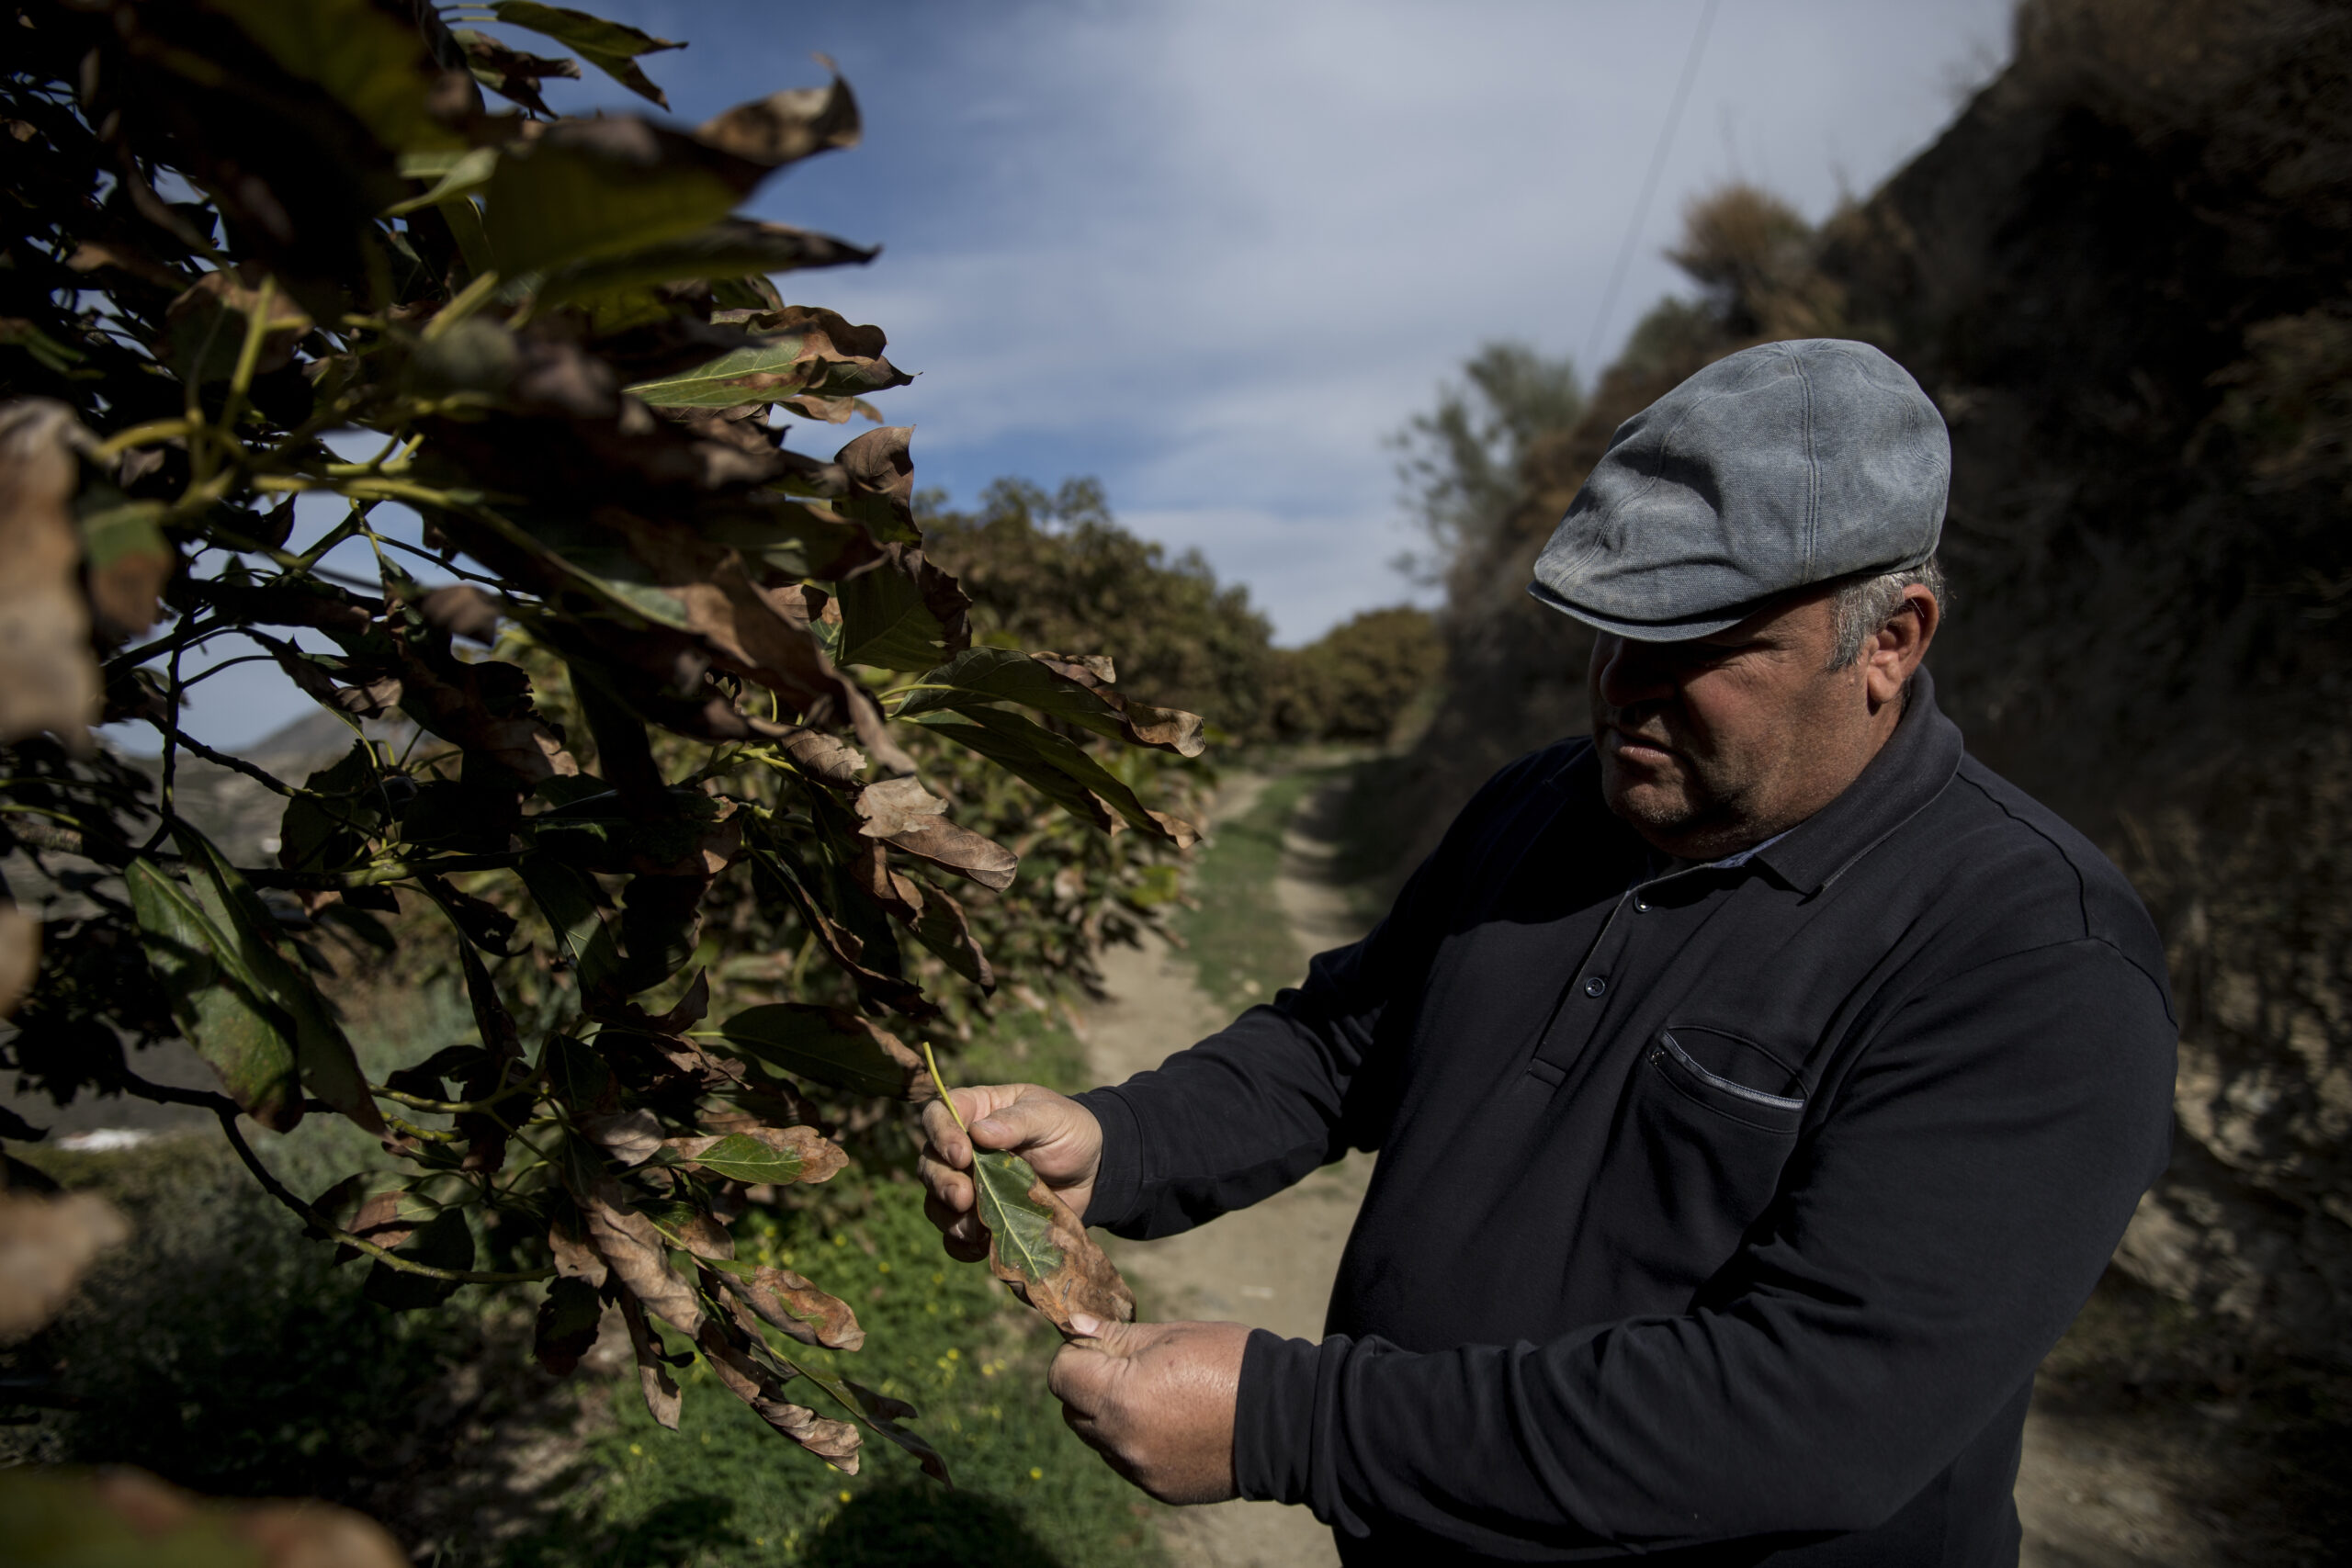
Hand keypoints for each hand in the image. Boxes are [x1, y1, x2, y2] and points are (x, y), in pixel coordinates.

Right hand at [916, 1082, 1101, 1261]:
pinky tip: (980, 1246)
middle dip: (941, 1182)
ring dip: (947, 1217)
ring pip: (936, 1202)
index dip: (941, 1134)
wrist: (1093, 1172)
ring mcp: (969, 1186)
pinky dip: (960, 1245)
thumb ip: (1017, 1121)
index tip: (962, 1155)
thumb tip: (979, 1133)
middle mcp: (964, 1149)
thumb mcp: (1050, 1117)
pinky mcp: (980, 1218)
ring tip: (974, 1228)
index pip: (939, 1115)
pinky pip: (955, 1237)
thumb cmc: (1070, 1131)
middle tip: (963, 1197)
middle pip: (930, 1163)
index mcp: (977, 1112)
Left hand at [1050, 1314, 1247, 1503]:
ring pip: (1100, 1440)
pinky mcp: (1161, 1489)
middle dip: (1091, 1386)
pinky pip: (1130, 1463)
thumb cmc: (1228, 1362)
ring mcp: (1141, 1470)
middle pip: (1074, 1411)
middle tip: (1132, 1369)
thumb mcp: (1171, 1335)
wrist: (1285, 1418)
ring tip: (1160, 1398)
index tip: (1105, 1345)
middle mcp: (1122, 1441)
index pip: (1060, 1375)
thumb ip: (1115, 1335)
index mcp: (1120, 1396)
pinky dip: (1140, 1443)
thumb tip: (1073, 1325)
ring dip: (1113, 1418)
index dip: (1078, 1354)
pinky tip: (1177, 1426)